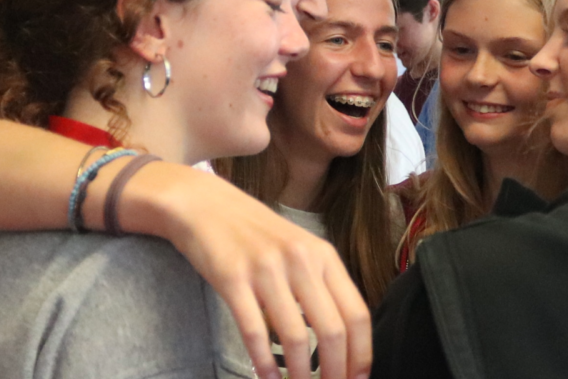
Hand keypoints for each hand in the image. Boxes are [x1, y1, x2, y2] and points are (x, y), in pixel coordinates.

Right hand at [126, 164, 370, 378]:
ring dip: (300, 374)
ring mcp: (267, 270)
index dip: (361, 353)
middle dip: (336, 371)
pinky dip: (263, 363)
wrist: (205, 206)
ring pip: (295, 337)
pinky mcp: (233, 279)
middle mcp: (301, 261)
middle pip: (332, 330)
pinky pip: (254, 331)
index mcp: (324, 256)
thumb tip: (339, 340)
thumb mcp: (298, 251)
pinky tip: (267, 378)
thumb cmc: (255, 235)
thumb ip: (319, 287)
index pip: (357, 313)